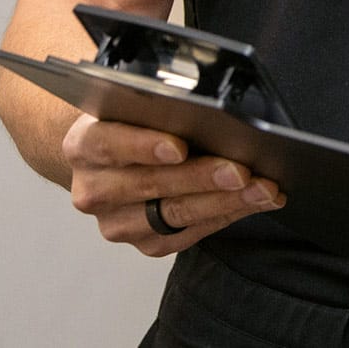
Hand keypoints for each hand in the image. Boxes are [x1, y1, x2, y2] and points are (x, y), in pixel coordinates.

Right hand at [62, 113, 283, 255]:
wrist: (112, 159)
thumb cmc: (135, 123)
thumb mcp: (137, 105)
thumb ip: (160, 108)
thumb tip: (210, 110)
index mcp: (84, 145)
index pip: (108, 144)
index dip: (144, 146)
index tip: (180, 147)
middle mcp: (94, 189)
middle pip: (150, 184)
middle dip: (203, 177)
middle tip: (242, 171)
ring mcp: (117, 222)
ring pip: (175, 213)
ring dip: (226, 201)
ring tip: (263, 189)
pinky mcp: (144, 243)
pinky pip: (190, 233)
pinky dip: (228, 215)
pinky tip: (256, 201)